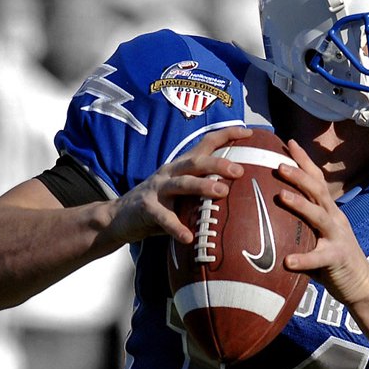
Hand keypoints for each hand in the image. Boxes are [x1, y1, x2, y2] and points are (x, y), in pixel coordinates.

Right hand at [102, 126, 252, 246]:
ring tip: (221, 192)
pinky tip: (188, 237)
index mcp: (181, 166)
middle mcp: (170, 173)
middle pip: (195, 162)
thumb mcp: (183, 193)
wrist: (119, 216)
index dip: (226, 135)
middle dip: (218, 164)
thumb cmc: (160, 205)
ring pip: (181, 184)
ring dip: (202, 186)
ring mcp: (157, 189)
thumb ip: (204, 190)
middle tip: (239, 170)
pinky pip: (163, 218)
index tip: (249, 132)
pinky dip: (176, 227)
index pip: (205, 144)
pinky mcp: (146, 208)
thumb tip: (243, 195)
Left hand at [272, 139, 368, 305]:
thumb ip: (298, 225)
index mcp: (329, 211)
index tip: (289, 142)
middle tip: (279, 164)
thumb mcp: (317, 236)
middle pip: (318, 191)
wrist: (361, 285)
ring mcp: (338, 237)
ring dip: (300, 204)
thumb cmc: (332, 261)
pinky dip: (304, 258)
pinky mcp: (337, 258)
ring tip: (282, 196)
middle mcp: (334, 219)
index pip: (317, 180)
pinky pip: (319, 257)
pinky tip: (288, 260)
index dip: (304, 161)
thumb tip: (265, 216)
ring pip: (319, 216)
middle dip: (299, 175)